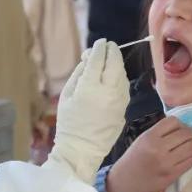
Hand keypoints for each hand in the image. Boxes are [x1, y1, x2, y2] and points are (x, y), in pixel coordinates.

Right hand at [48, 40, 129, 183]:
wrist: (81, 148)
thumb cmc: (69, 121)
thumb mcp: (66, 95)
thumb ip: (79, 74)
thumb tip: (89, 58)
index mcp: (89, 87)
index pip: (98, 59)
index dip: (99, 48)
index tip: (100, 43)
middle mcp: (108, 92)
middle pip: (115, 63)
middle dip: (112, 51)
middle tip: (108, 47)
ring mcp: (119, 100)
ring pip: (122, 74)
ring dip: (116, 64)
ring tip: (108, 63)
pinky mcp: (124, 108)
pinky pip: (124, 87)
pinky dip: (119, 78)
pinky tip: (112, 79)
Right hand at [105, 116, 191, 191]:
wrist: (125, 182)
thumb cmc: (133, 158)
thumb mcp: (142, 139)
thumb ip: (160, 132)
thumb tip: (182, 126)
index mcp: (149, 137)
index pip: (174, 121)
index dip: (180, 123)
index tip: (179, 128)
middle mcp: (159, 149)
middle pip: (186, 133)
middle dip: (191, 132)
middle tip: (190, 135)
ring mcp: (167, 163)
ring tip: (189, 145)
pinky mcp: (173, 175)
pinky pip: (191, 161)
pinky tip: (187, 156)